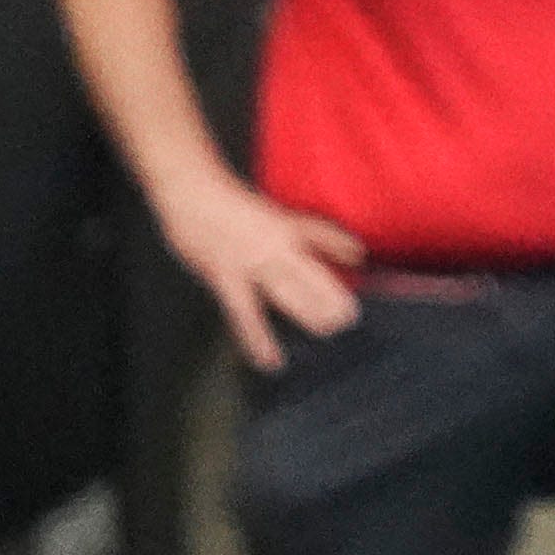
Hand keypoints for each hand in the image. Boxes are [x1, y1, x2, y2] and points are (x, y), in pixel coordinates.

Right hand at [160, 171, 363, 370]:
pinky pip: (246, 314)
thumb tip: (320, 248)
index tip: (362, 258)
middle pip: (312, 272)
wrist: (192, 194)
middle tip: (351, 315)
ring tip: (330, 329)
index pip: (321, 234)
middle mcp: (275, 242)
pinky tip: (270, 360)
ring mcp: (252, 260)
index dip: (343, 245)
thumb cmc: (224, 203)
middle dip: (333, 295)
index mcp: (283, 223)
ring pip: (289, 293)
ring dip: (311, 312)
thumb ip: (289, 230)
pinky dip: (258, 339)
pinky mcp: (227, 277)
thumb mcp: (263, 212)